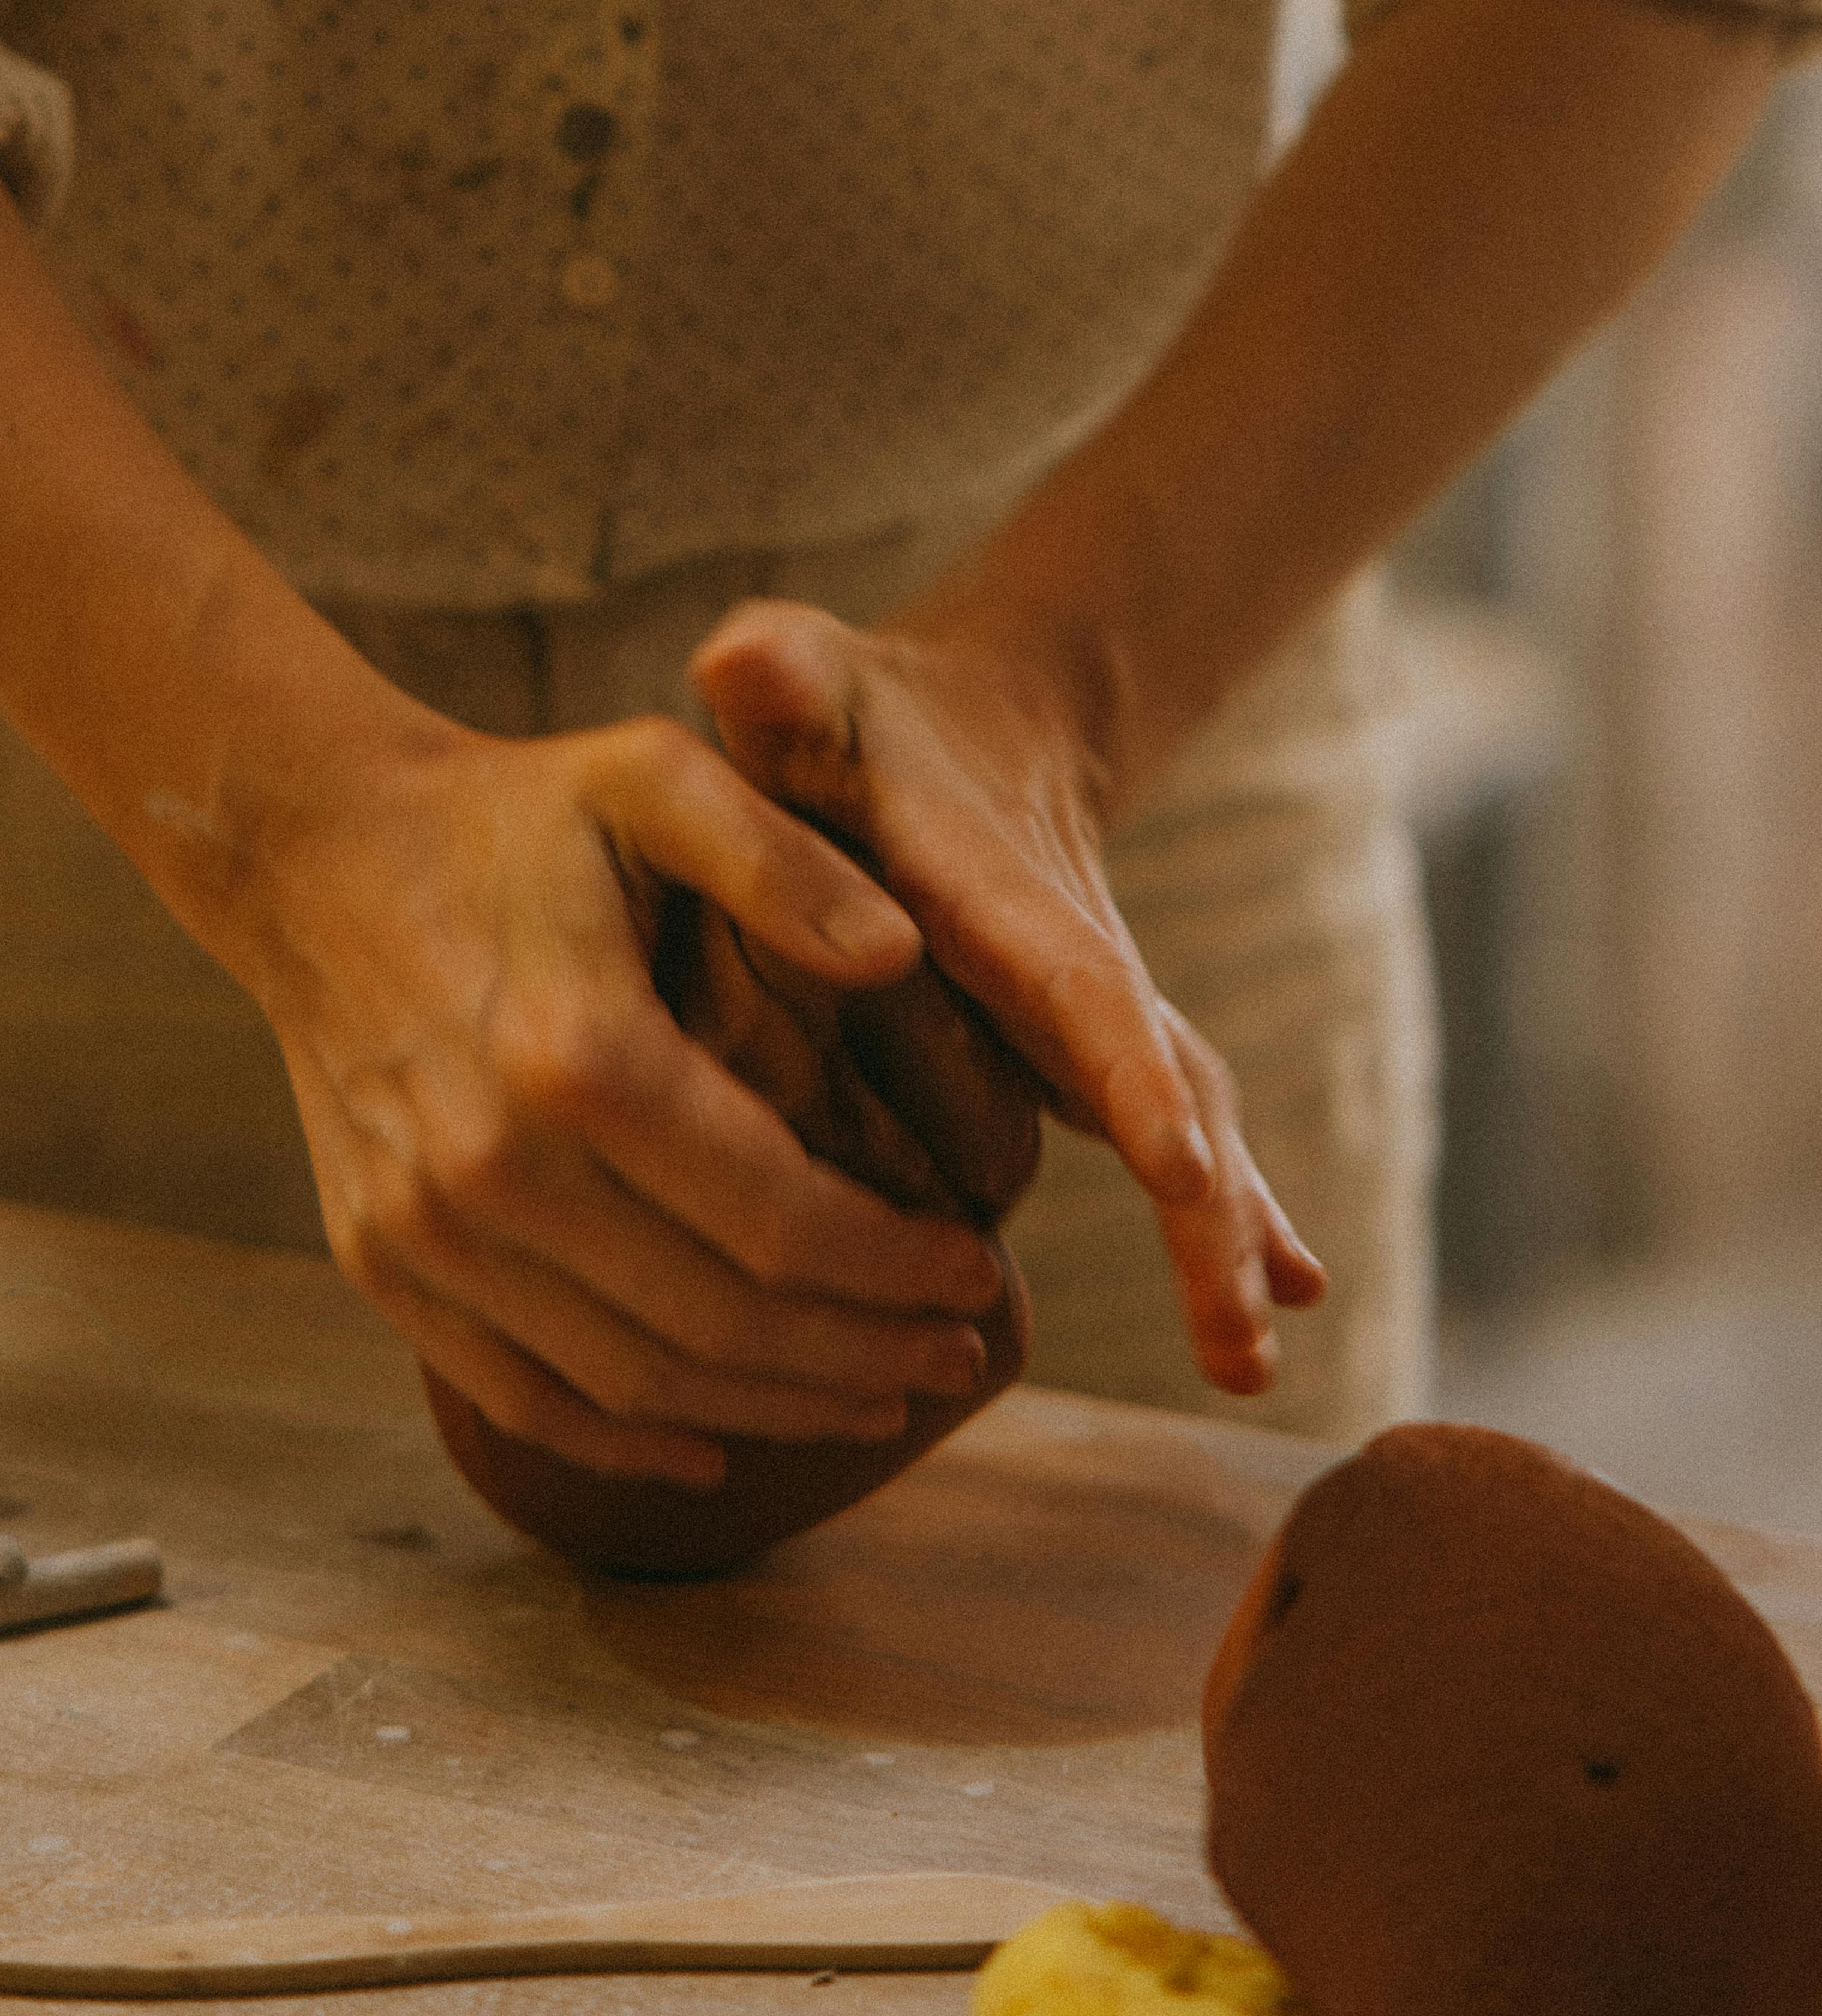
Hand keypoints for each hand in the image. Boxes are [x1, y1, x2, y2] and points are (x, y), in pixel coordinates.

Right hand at [208, 711, 1011, 1484]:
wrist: (320, 855)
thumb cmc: (514, 813)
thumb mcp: (653, 777)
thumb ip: (783, 859)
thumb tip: (902, 954)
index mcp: (578, 1053)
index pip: (779, 1218)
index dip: (896, 1264)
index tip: (981, 1271)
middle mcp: (493, 1164)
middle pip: (719, 1323)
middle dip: (862, 1349)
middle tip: (958, 1350)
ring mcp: (426, 1228)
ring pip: (633, 1382)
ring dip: (773, 1407)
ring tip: (876, 1390)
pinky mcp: (382, 1261)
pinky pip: (523, 1396)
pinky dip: (629, 1444)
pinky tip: (717, 1445)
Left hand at [687, 596, 1324, 1393]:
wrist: (944, 728)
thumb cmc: (844, 716)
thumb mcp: (803, 685)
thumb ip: (782, 680)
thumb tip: (744, 659)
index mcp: (1001, 896)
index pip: (1074, 987)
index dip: (1123, 1069)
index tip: (1179, 1161)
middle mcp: (1068, 968)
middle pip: (1159, 1084)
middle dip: (1207, 1194)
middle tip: (1250, 1303)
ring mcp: (1087, 1028)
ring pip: (1183, 1139)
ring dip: (1218, 1246)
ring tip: (1249, 1356)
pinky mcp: (1084, 1068)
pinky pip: (1172, 1156)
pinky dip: (1221, 1236)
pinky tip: (1271, 1322)